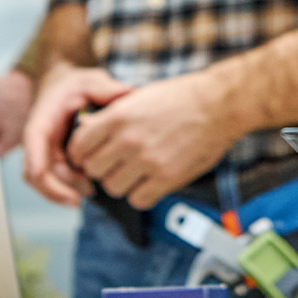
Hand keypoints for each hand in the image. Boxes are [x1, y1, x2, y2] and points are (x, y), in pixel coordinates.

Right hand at [21, 65, 132, 205]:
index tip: (43, 176)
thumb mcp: (91, 81)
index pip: (32, 144)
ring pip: (46, 182)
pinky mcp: (56, 162)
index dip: (36, 162)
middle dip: (55, 189)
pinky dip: (71, 188)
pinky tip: (90, 189)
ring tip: (91, 192)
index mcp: (43, 120)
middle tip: (78, 200)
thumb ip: (107, 88)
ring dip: (64, 192)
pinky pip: (57, 182)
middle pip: (37, 173)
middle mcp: (39, 141)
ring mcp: (46, 154)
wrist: (64, 89)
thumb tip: (128, 94)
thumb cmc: (76, 86)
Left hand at [68, 72, 245, 208]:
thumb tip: (86, 131)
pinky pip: (138, 199)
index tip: (88, 157)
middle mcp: (129, 140)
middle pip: (93, 170)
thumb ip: (110, 116)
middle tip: (113, 165)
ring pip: (113, 188)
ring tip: (134, 174)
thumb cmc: (180, 97)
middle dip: (101, 169)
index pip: (79, 146)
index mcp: (118, 116)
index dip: (80, 154)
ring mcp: (148, 161)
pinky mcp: (167, 177)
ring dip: (121, 183)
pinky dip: (141, 195)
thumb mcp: (137, 97)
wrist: (218, 104)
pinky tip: (150, 182)